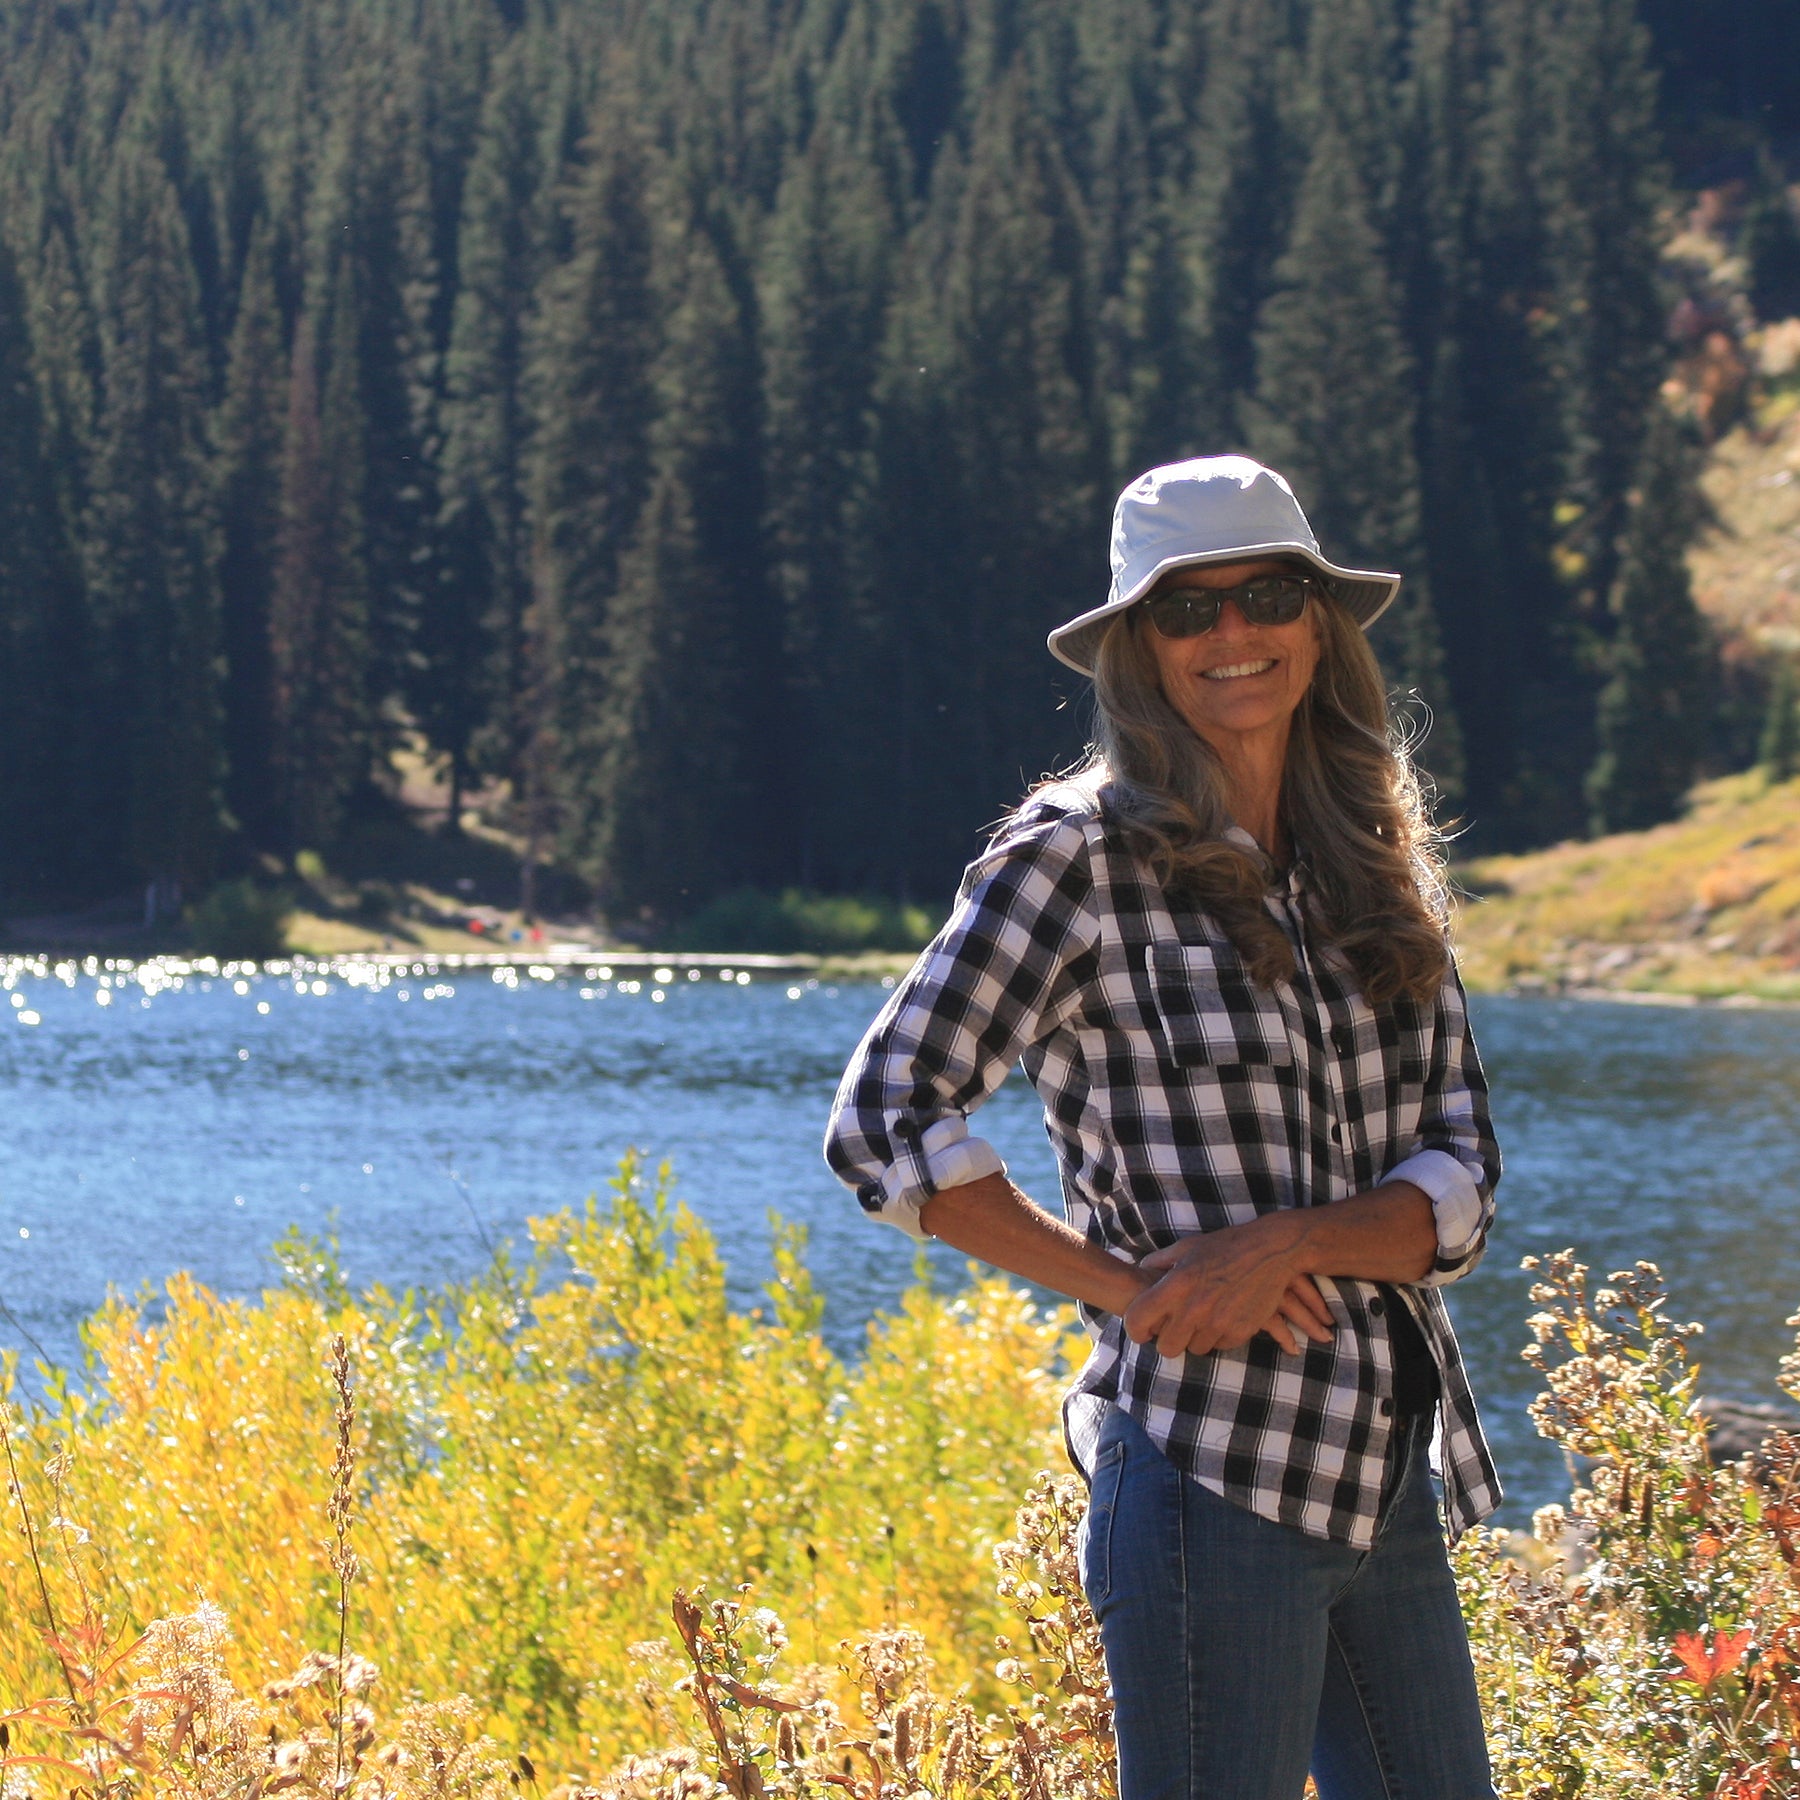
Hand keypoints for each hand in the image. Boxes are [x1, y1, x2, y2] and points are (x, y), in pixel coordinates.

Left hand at [1126, 1220, 1331, 1359]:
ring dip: (1195, 1338)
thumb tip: (1141, 1268)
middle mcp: (1195, 1307)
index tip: (1142, 1330)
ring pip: (1194, 1350)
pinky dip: (1219, 1336)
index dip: (1136, 1329)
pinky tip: (1224, 1316)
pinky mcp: (1240, 1331)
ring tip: (1203, 1318)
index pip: (1138, 1320)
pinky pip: (1220, 1346)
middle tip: (1174, 1329)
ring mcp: (1219, 1322)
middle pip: (1166, 1348)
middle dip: (1167, 1341)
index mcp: (1176, 1284)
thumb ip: (1160, 1261)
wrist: (1271, 1250)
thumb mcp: (1188, 1247)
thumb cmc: (1225, 1246)